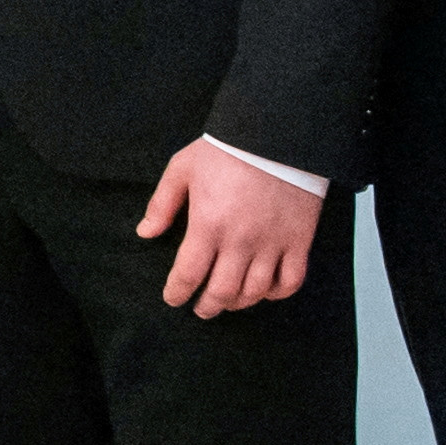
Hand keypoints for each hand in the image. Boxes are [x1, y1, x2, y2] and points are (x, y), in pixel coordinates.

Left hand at [138, 138, 324, 315]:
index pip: (189, 273)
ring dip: (238, 303)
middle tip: (201, 309)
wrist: (278, 134)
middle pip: (222, 291)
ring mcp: (273, 243)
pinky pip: (291, 281)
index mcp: (208, 224)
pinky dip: (277, 293)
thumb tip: (146, 232)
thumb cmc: (228, 149)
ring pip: (255, 291)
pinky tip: (264, 291)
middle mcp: (240, 241)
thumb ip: (162, 204)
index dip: (178, 292)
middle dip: (207, 306)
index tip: (174, 298)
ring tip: (228, 302)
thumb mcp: (183, 169)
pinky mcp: (299, 240)